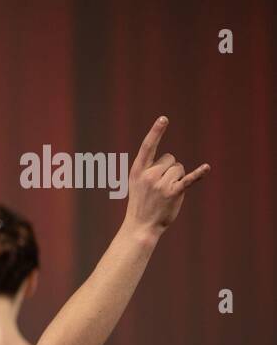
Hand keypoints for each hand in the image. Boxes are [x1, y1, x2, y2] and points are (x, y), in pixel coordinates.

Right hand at [124, 116, 209, 237]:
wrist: (140, 226)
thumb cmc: (141, 203)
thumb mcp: (137, 184)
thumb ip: (149, 169)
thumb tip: (172, 160)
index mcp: (138, 170)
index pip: (148, 146)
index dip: (156, 132)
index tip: (164, 119)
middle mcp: (149, 174)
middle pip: (170, 158)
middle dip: (170, 169)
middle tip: (160, 187)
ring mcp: (161, 184)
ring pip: (179, 168)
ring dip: (177, 178)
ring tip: (166, 193)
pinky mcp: (173, 192)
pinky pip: (188, 179)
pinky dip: (198, 173)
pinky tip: (207, 168)